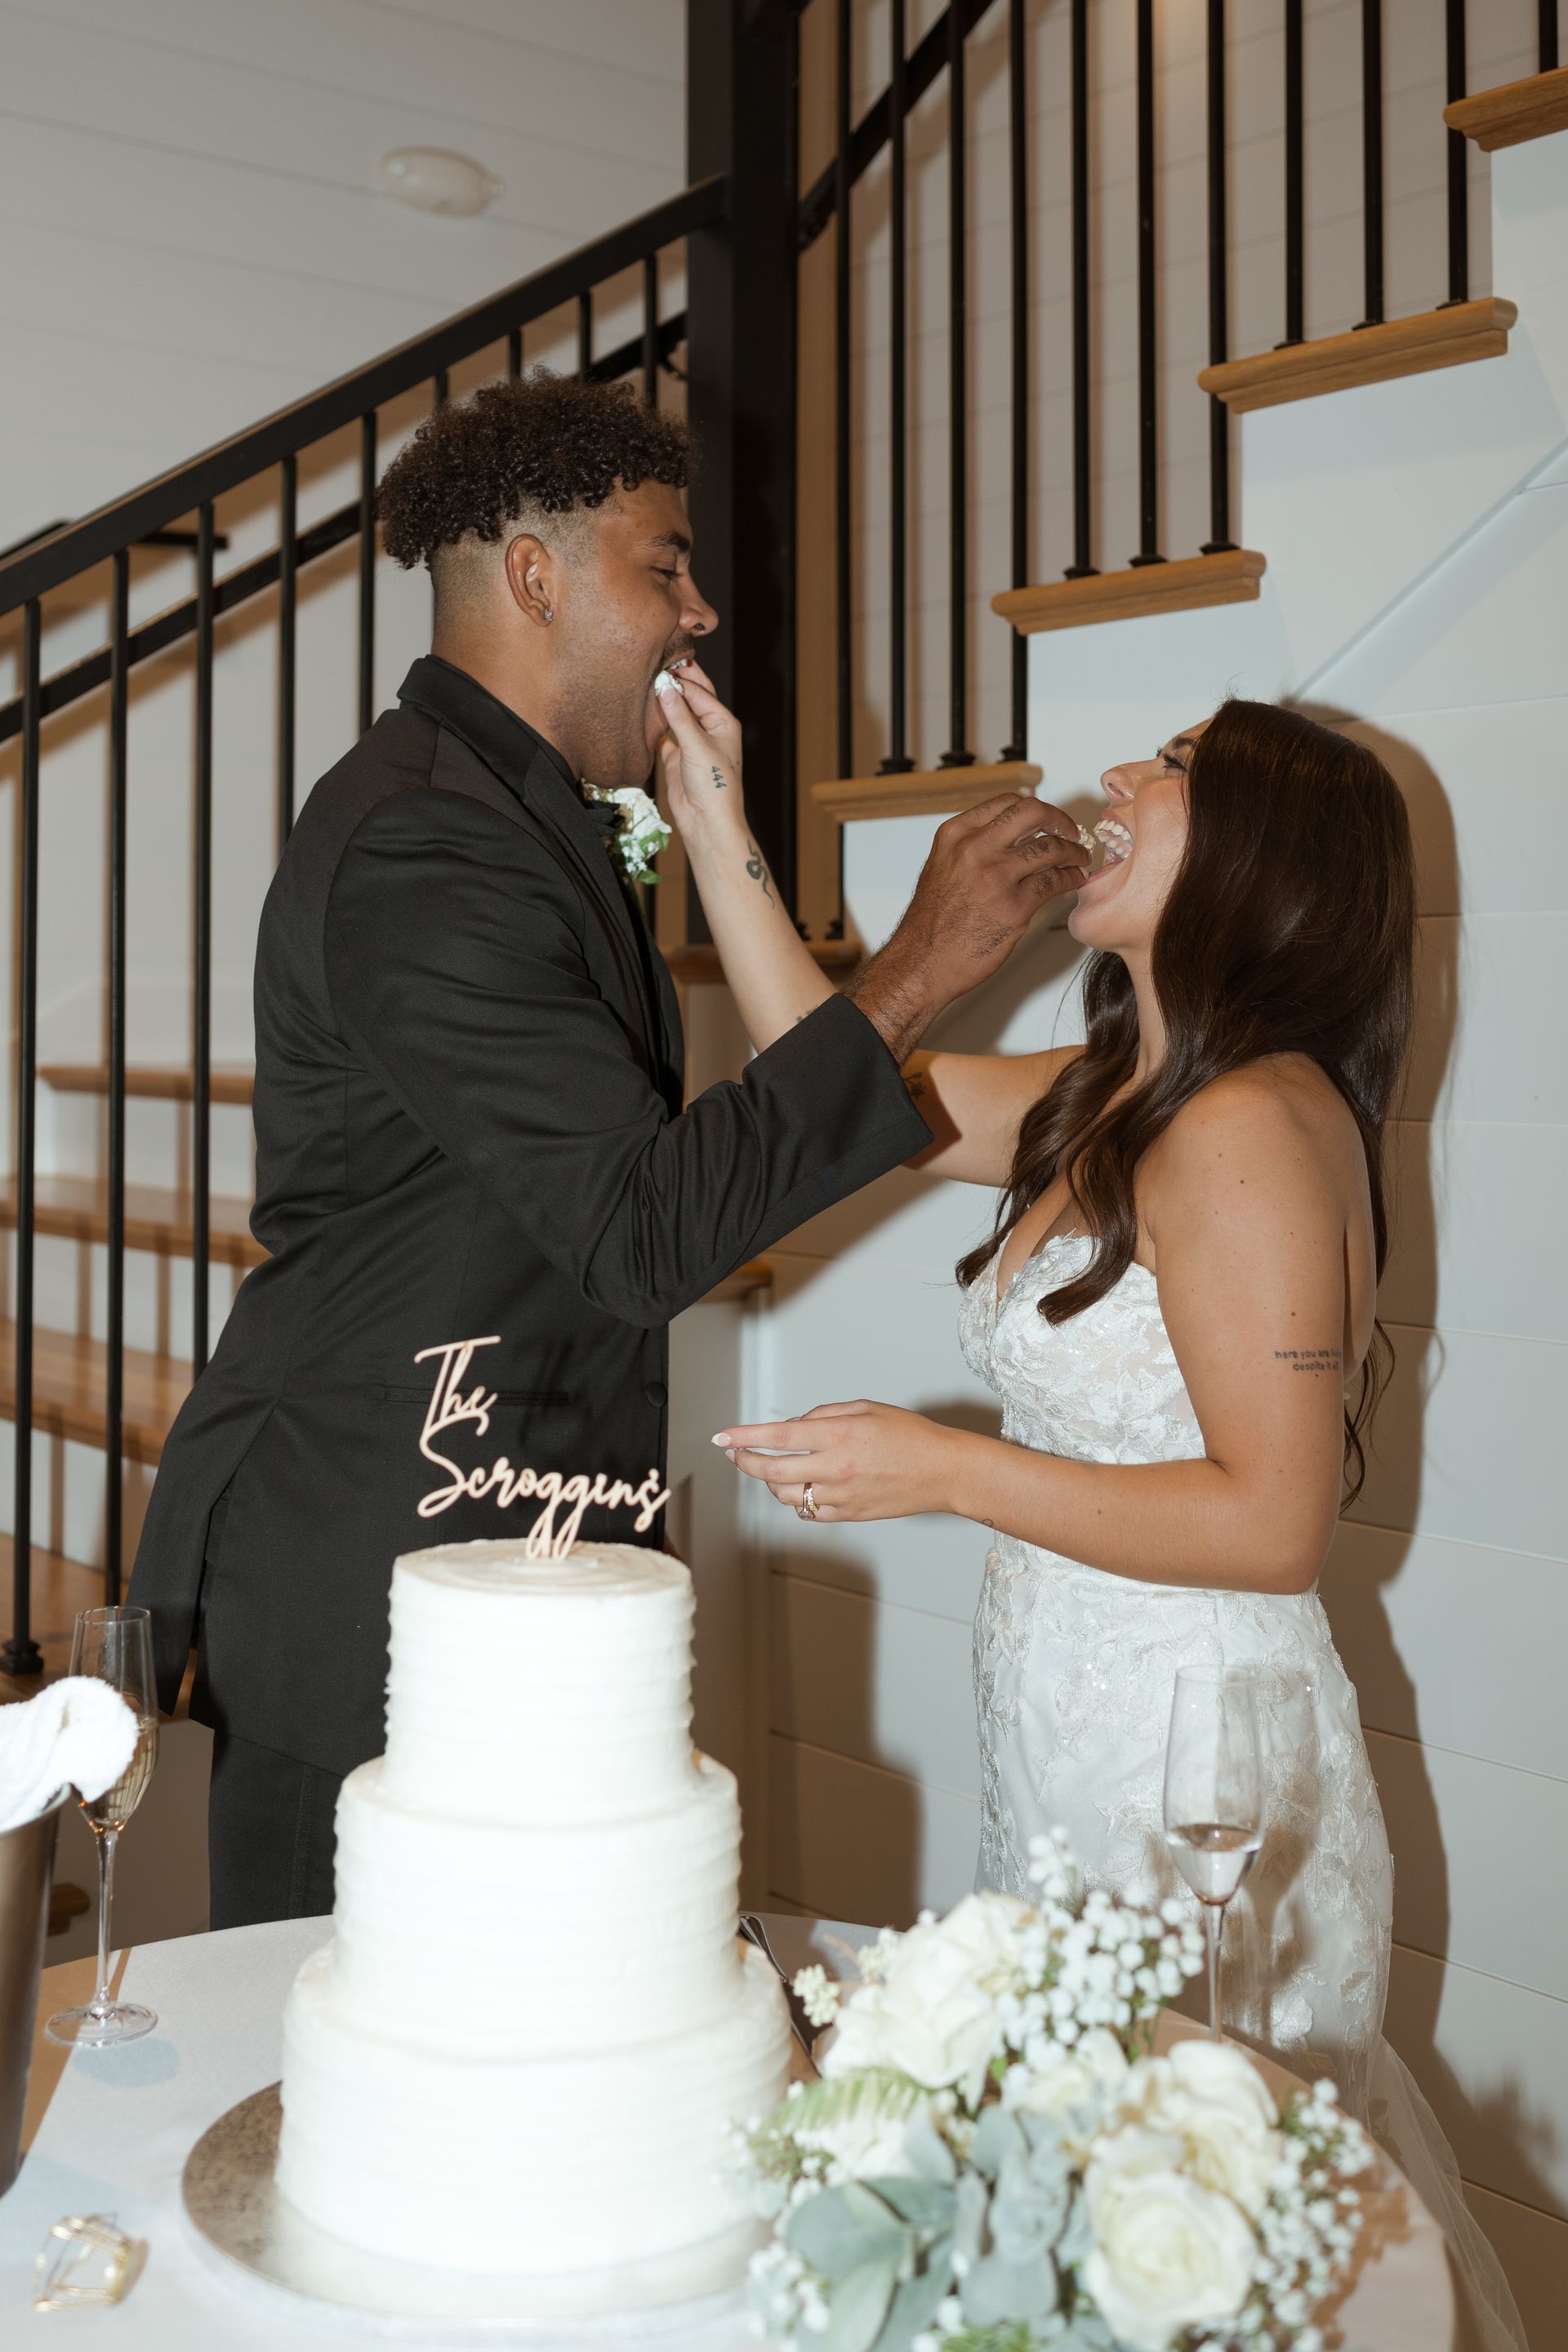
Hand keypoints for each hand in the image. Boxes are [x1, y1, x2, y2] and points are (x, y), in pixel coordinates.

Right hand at [655, 659, 743, 836]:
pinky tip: (641, 714)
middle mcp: (708, 729)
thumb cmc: (715, 786)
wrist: (707, 823)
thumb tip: (664, 688)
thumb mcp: (697, 746)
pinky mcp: (676, 757)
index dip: (680, 679)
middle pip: (690, 698)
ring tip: (644, 684)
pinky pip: (663, 734)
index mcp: (722, 722)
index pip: (699, 692)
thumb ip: (679, 716)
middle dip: (674, 683)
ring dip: (662, 702)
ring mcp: (691, 742)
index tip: (659, 667)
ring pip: (675, 714)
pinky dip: (653, 725)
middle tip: (653, 665)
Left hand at [713, 1399, 971, 1522]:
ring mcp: (841, 1495)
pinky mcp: (849, 1514)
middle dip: (746, 1462)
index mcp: (839, 1435)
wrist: (943, 1471)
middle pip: (772, 1472)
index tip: (723, 1437)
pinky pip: (808, 1512)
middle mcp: (835, 1467)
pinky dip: (797, 1500)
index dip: (745, 1437)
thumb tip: (794, 1425)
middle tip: (736, 1454)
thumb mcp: (866, 1408)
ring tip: (773, 1469)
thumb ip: (825, 1414)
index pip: (779, 1436)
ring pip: (787, 1495)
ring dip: (771, 1482)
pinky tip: (800, 1488)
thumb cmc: (910, 1435)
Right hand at [851, 795, 1088, 1062]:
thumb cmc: (930, 924)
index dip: (1038, 808)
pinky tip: (1075, 880)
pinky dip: (1071, 878)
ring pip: (1050, 848)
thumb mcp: (941, 868)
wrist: (921, 964)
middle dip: (1061, 820)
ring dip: (1073, 852)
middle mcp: (974, 849)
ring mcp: (995, 877)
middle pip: (1033, 813)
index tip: (1049, 820)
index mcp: (955, 835)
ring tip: (1080, 859)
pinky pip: (1054, 881)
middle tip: (1072, 833)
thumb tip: (1008, 838)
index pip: (1008, 802)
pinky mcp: (1014, 907)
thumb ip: (970, 848)